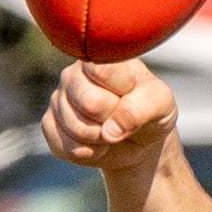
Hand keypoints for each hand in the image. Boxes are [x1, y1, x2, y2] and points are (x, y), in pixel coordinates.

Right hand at [42, 58, 177, 172]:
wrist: (140, 140)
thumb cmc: (151, 111)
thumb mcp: (161, 104)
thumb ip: (141, 109)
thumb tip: (109, 131)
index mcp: (100, 57)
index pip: (102, 70)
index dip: (121, 92)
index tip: (131, 92)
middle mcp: (74, 74)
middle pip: (90, 103)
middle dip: (114, 120)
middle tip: (123, 118)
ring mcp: (58, 99)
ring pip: (76, 128)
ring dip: (102, 140)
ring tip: (112, 131)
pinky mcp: (50, 125)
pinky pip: (63, 147)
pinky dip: (88, 154)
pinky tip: (97, 144)